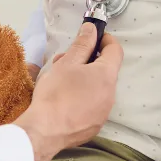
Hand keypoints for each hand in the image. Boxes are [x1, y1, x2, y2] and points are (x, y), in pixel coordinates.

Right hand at [14, 23, 122, 160]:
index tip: (91, 37)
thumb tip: (92, 29)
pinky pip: (94, 105)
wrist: (45, 131)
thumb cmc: (56, 93)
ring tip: (62, 81)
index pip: (115, 50)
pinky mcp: (96, 125)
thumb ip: (82, 44)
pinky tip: (65, 100)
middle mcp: (111, 94)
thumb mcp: (67, 63)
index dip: (105, 39)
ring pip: (98, 88)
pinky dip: (83, 97)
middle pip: (105, 70)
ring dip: (84, 79)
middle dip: (87, 60)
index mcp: (106, 75)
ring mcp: (104, 112)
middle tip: (65, 61)